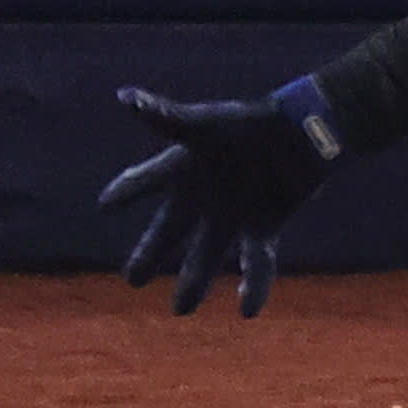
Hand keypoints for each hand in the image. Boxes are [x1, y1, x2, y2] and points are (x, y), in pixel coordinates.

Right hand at [95, 79, 338, 316]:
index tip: (105, 204)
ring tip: (181, 309)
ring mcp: (233, 213)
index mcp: (186, 167)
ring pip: (206, 255)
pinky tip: (247, 310)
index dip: (127, 190)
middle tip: (132, 279)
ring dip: (193, 282)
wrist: (302, 133)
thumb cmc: (250, 124)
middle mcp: (206, 194)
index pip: (147, 180)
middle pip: (170, 231)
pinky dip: (253, 286)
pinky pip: (255, 262)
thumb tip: (125, 98)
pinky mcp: (263, 226)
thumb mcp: (203, 126)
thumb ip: (165, 118)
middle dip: (150, 254)